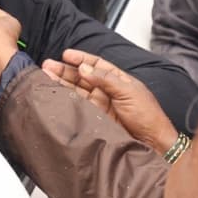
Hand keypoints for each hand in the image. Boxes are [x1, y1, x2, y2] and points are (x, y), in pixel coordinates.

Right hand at [41, 50, 177, 152]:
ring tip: (46, 75)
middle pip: (82, 76)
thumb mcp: (128, 92)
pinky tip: (55, 92)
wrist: (151, 142)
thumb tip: (84, 68)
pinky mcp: (93, 117)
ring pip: (76, 89)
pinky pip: (76, 105)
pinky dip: (65, 98)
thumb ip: (105, 79)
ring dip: (61, 82)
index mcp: (118, 80)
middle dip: (65, 70)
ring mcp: (99, 104)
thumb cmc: (147, 116)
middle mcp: (107, 90)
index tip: (66, 55)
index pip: (96, 65)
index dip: (81, 58)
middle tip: (48, 65)